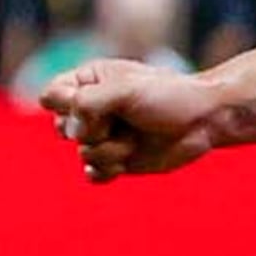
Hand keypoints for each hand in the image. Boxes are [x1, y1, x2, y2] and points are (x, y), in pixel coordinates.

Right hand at [44, 57, 224, 181]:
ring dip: (112, 150)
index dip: (69, 105)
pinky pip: (92, 174)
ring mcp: (102, 136)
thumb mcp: (126, 89)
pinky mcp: (115, 160)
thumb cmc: (168, 96)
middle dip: (94, 130)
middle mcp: (89, 110)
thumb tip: (73, 132)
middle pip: (63, 129)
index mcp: (87, 82)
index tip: (99, 102)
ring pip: (83, 153)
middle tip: (124, 120)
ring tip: (137, 138)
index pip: (51, 97)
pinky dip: (109, 171)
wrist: (204, 120)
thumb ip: (89, 102)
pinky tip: (127, 161)